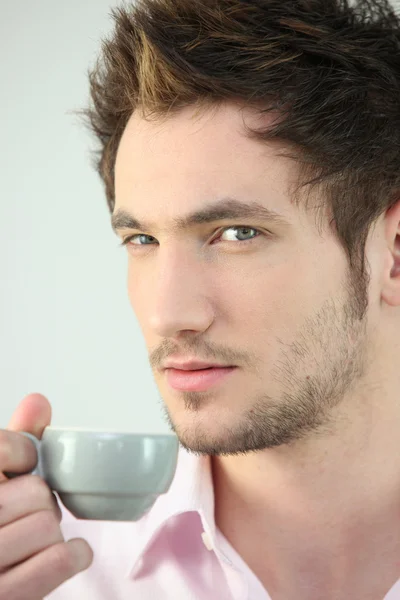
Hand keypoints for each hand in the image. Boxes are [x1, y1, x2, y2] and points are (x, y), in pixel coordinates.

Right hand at [0, 393, 92, 599]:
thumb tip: (37, 401)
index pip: (1, 449)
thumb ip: (9, 446)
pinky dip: (73, 555)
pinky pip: (56, 560)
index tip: (26, 461)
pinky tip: (69, 553)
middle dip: (41, 500)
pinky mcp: (3, 599)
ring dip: (53, 532)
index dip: (22, 451)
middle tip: (28, 511)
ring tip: (36, 538)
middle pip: (34, 492)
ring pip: (48, 525)